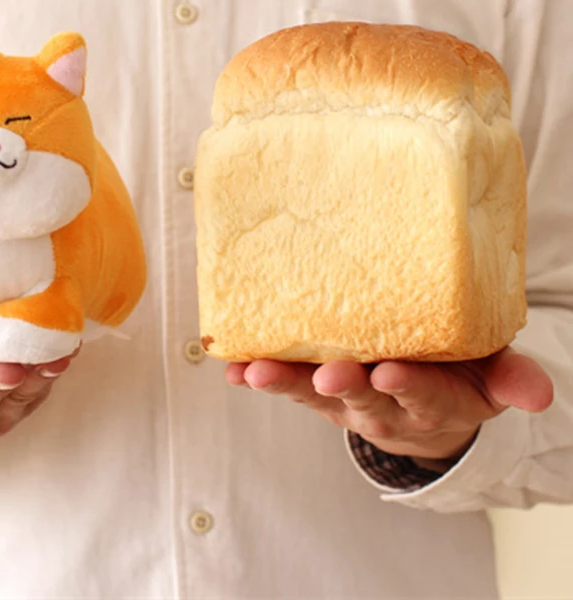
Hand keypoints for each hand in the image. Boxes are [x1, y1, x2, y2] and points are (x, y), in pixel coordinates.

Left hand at [225, 348, 552, 465]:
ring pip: (311, 392)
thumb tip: (540, 394)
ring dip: (283, 382)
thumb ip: (511, 379)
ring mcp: (343, 396)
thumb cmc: (456, 375)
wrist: (423, 402)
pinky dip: (259, 376)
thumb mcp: (490, 377)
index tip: (390, 374)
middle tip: (327, 375)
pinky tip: (231, 368)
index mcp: (429, 394)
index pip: (419, 391)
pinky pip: (286, 382)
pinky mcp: (316, 387)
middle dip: (341, 385)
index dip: (405, 385)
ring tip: (254, 375)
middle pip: (358, 395)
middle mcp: (380, 400)